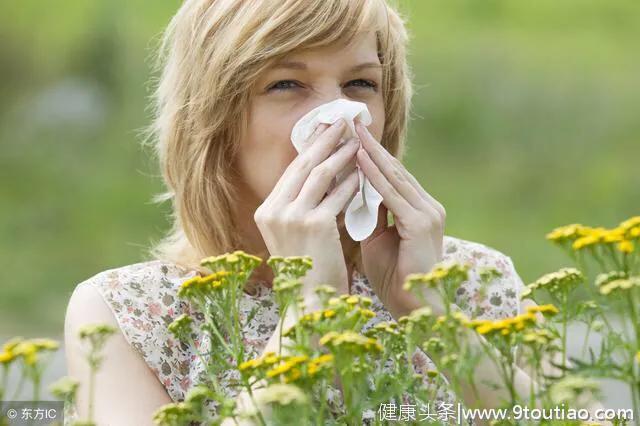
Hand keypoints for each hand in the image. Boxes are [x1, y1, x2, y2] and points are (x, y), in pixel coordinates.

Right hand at [254, 118, 359, 297]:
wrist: (308, 305)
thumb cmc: (307, 273)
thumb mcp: (296, 236)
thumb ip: (302, 208)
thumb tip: (324, 177)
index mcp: (266, 212)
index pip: (292, 171)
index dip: (310, 147)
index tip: (325, 130)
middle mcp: (273, 211)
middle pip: (304, 165)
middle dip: (325, 139)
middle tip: (342, 120)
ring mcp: (292, 217)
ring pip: (320, 174)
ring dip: (341, 154)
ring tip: (357, 140)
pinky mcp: (314, 224)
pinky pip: (337, 195)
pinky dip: (352, 181)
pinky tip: (363, 171)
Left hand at [354, 120, 445, 315]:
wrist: (415, 309)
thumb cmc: (393, 277)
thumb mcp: (377, 239)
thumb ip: (369, 215)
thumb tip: (350, 194)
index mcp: (419, 210)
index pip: (392, 176)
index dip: (370, 155)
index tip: (350, 136)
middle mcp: (427, 206)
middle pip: (394, 169)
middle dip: (370, 146)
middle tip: (350, 122)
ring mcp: (427, 213)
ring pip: (394, 176)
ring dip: (371, 153)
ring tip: (352, 132)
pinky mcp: (421, 223)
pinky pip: (393, 195)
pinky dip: (375, 176)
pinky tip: (359, 160)